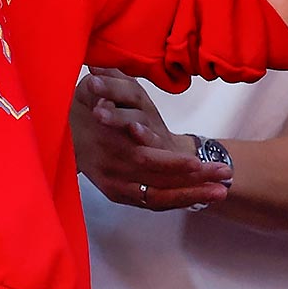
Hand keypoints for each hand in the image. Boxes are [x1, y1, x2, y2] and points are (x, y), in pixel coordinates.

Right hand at [71, 67, 230, 210]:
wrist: (62, 133)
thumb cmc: (83, 106)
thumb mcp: (89, 90)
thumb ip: (102, 87)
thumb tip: (102, 85)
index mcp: (110, 145)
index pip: (145, 159)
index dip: (173, 163)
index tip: (198, 163)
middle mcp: (114, 170)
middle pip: (159, 181)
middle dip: (194, 180)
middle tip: (225, 174)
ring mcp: (116, 186)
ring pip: (158, 197)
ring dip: (191, 195)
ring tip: (221, 192)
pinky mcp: (118, 194)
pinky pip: (151, 203)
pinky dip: (176, 201)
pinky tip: (201, 198)